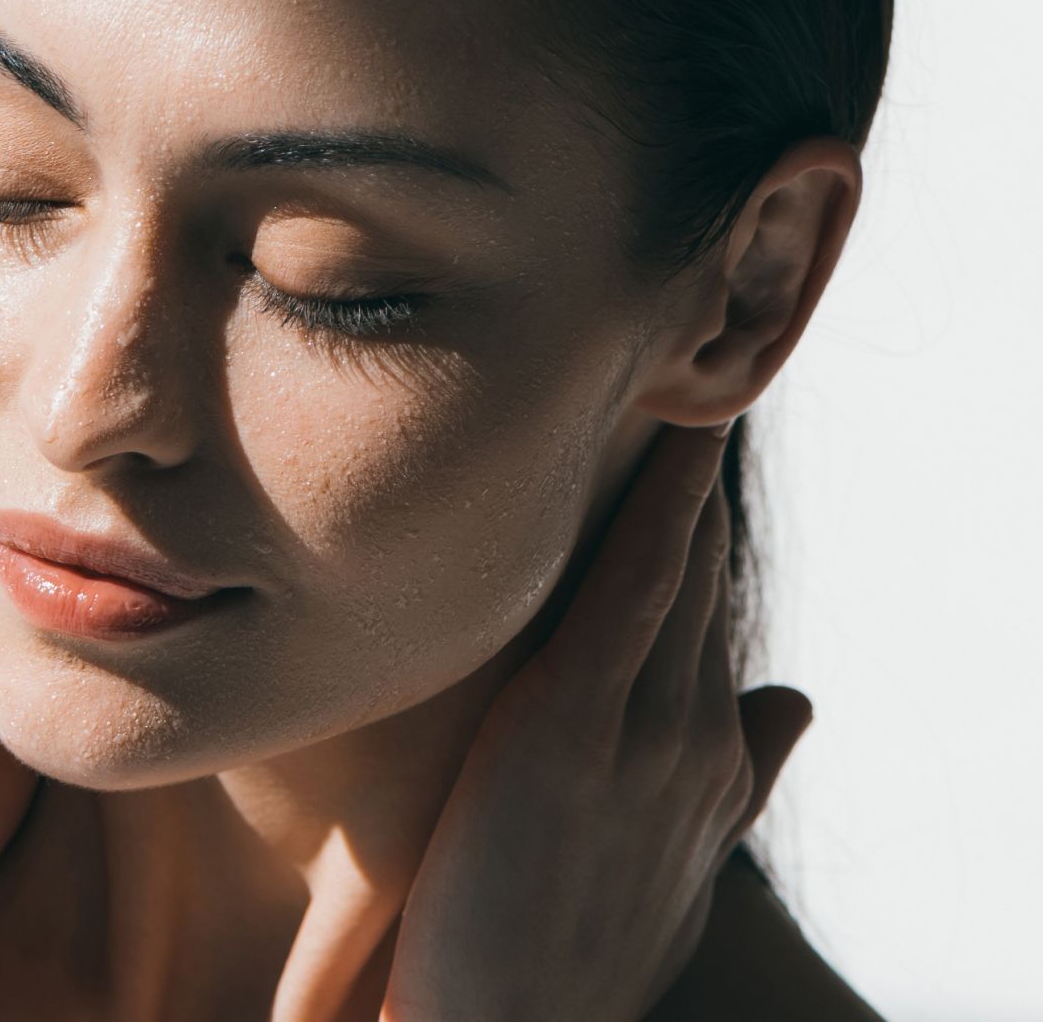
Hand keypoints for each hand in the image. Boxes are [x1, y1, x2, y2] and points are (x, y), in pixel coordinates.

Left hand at [381, 422, 815, 1021]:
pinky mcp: (571, 731)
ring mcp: (641, 734)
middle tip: (687, 390)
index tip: (696, 460)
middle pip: (694, 587)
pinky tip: (661, 455)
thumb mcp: (663, 872)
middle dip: (693, 495)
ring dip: (680, 484)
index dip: (702, 542)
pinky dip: (650, 520)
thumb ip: (723, 786)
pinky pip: (624, 598)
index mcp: (709, 770)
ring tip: (680, 394)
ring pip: (668, 577)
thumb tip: (789, 703)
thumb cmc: (566, 966)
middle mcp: (693, 742)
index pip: (707, 626)